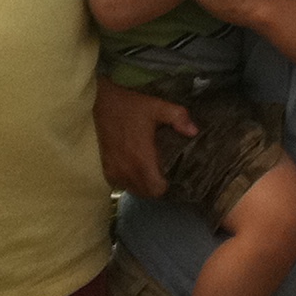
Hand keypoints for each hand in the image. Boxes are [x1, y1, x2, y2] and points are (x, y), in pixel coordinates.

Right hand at [94, 79, 192, 195]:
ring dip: (142, 185)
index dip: (166, 186)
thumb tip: (195, 132)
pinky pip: (119, 184)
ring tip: (149, 172)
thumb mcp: (157, 107)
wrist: (101, 102)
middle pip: (146, 193)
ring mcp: (114, 170)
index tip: (170, 176)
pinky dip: (128, 181)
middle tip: (162, 174)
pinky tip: (134, 169)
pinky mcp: (105, 167)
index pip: (156, 189)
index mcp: (142, 159)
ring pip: (132, 190)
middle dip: (155, 187)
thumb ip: (178, 117)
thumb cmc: (131, 106)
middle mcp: (127, 169)